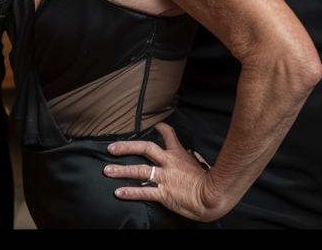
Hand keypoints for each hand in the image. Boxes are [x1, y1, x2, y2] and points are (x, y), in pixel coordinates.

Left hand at [105, 122, 224, 221]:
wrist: (214, 196)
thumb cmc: (211, 182)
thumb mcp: (201, 165)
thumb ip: (191, 159)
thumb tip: (191, 155)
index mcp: (179, 154)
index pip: (168, 135)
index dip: (160, 128)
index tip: (153, 125)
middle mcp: (169, 163)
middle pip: (145, 148)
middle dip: (126, 147)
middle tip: (111, 148)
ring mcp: (165, 177)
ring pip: (139, 170)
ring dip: (121, 170)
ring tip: (107, 171)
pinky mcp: (164, 193)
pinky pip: (144, 191)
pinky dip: (130, 192)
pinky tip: (118, 192)